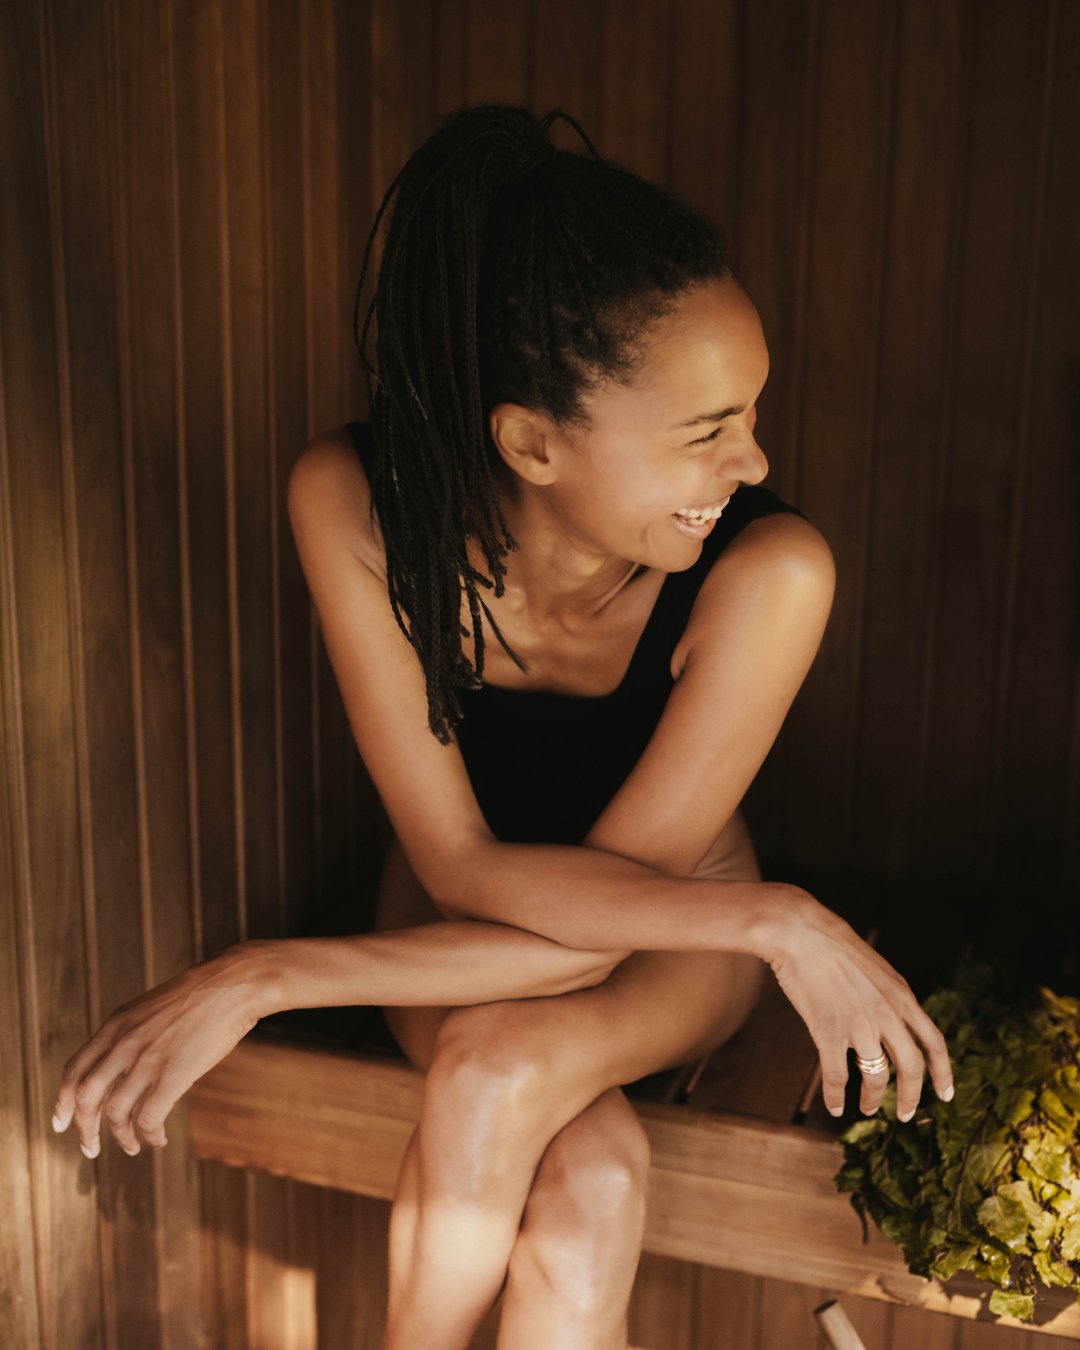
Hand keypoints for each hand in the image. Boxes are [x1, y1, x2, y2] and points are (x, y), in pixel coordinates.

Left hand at [52, 947, 269, 1157]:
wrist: (234, 984)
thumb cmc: (199, 996)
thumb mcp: (150, 1008)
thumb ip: (129, 1034)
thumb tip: (117, 1066)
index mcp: (116, 1025)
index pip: (73, 1071)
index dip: (62, 1102)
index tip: (61, 1124)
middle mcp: (124, 1043)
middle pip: (86, 1098)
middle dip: (84, 1130)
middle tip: (90, 1148)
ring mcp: (148, 1060)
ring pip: (116, 1113)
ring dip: (120, 1138)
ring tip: (132, 1147)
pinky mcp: (173, 1075)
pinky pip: (149, 1118)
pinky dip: (149, 1135)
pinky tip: (159, 1138)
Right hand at [764, 889, 953, 1119]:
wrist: (802, 933)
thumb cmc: (834, 946)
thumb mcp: (878, 970)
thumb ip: (891, 998)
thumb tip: (898, 1022)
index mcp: (902, 996)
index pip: (934, 1042)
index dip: (943, 1072)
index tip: (945, 1095)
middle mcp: (887, 1014)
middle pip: (911, 1067)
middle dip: (911, 1097)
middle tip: (905, 1115)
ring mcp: (858, 1024)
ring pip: (876, 1077)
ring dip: (873, 1100)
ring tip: (867, 1109)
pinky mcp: (828, 1031)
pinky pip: (837, 1075)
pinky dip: (836, 1096)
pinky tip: (834, 1105)